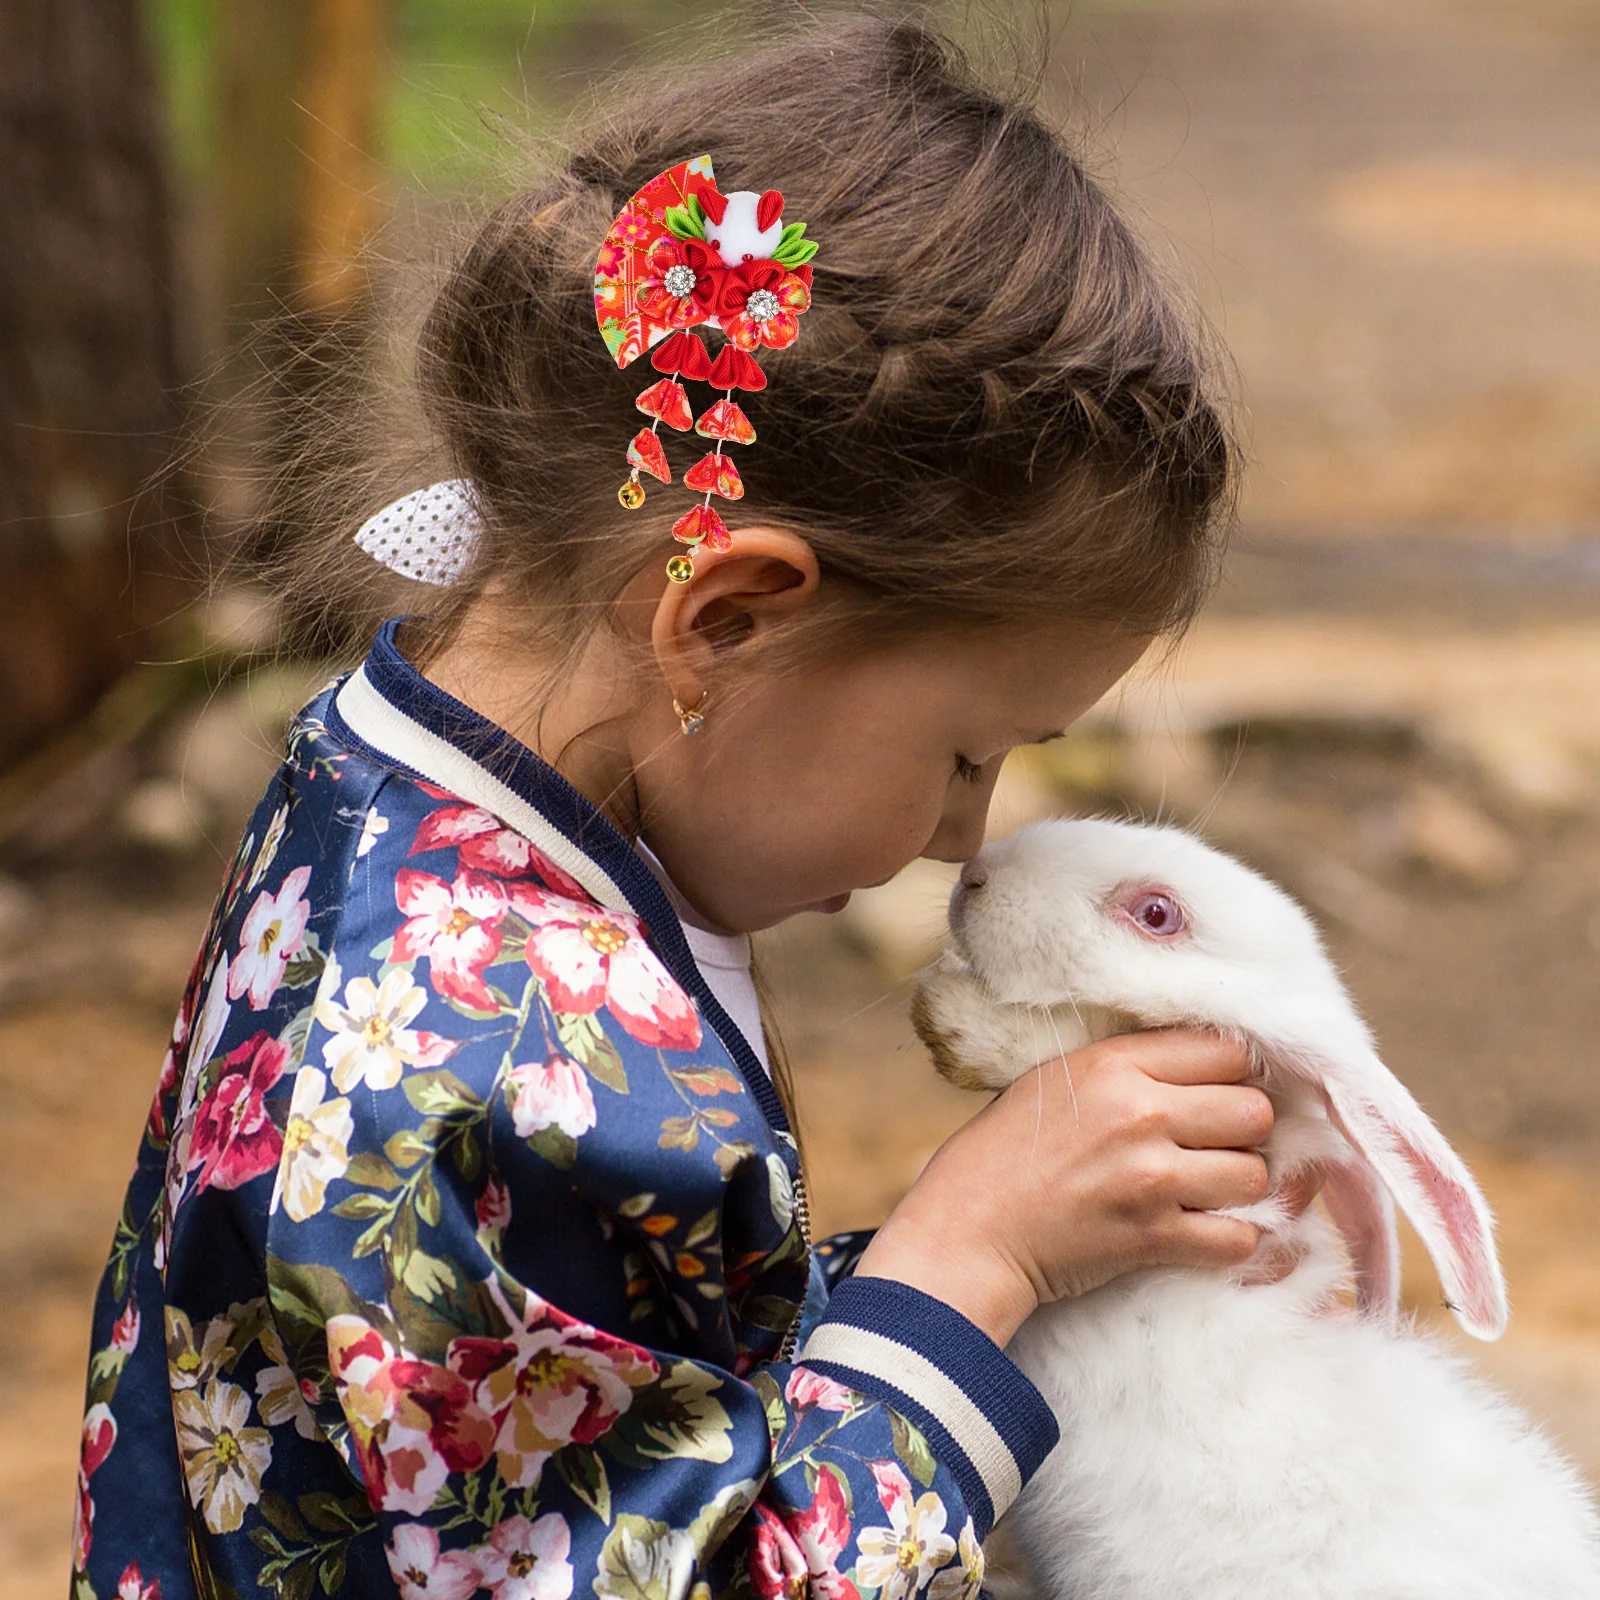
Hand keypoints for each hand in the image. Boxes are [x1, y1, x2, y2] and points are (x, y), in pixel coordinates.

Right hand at [854, 1030, 1274, 1346]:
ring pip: (1255, 1175)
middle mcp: (1138, 1113)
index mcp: (1112, 1064)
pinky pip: (1239, 1238)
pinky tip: (1205, 1232)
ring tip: (1209, 1191)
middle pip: (1254, 1111)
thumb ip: (1128, 1068)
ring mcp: (1149, 1177)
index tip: (1217, 1093)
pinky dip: (1232, 1240)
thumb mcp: (1055, 1082)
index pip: (1224, 1051)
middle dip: (1245, 1131)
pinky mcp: (1153, 1236)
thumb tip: (1205, 1068)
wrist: (969, 1232)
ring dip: (1240, 1188)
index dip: (1231, 1074)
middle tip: (1217, 1145)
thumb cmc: (1004, 1153)